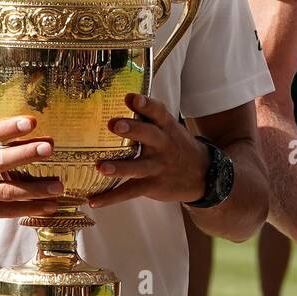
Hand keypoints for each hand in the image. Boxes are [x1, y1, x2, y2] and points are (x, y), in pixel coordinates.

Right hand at [0, 103, 63, 228]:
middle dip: (27, 154)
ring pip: (7, 190)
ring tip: (58, 185)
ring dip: (35, 189)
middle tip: (50, 148)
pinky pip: (4, 211)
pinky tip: (48, 206)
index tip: (30, 122)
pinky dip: (27, 209)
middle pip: (0, 161)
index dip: (9, 128)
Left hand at [87, 92, 210, 206]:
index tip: (132, 97)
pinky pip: (130, 192)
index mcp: (166, 127)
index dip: (146, 105)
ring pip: (138, 167)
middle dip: (133, 130)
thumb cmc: (175, 145)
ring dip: (119, 167)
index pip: (158, 112)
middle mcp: (163, 145)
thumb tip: (123, 95)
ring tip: (101, 167)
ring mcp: (158, 167)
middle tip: (114, 124)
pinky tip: (93, 200)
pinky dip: (111, 197)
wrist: (202, 174)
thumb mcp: (169, 128)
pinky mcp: (152, 186)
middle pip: (149, 136)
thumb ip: (148, 115)